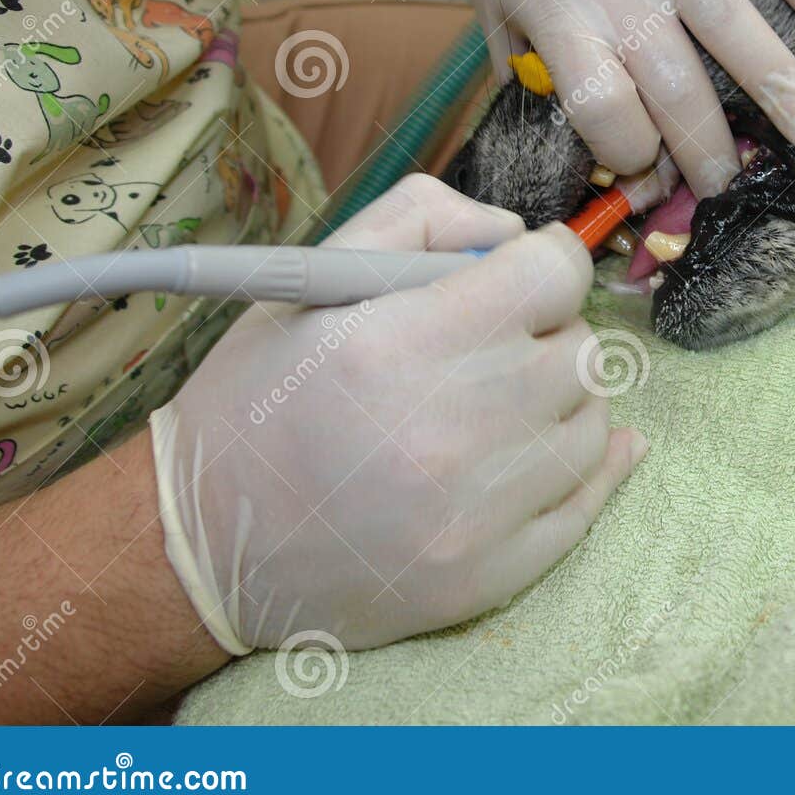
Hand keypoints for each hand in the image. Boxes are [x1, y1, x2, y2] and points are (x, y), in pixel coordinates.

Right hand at [150, 174, 645, 652]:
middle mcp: (452, 429)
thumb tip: (515, 230)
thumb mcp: (310, 278)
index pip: (554, 275)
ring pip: (591, 423)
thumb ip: (419, 220)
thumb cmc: (258, 398)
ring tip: (504, 402)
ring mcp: (477, 512)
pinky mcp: (488, 575)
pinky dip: (588, 468)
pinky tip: (557, 443)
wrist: (203, 542)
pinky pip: (586, 505)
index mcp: (402, 343)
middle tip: (495, 344)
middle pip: (579, 349)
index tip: (526, 273)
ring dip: (562, 400)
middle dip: (547, 332)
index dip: (547, 263)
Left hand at [445, 0, 794, 198]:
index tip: (641, 162)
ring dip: (782, 88)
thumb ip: (527, 71)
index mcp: (563, 19)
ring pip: (735, 27)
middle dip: (711, 151)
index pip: (607, 112)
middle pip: (678, 89)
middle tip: (732, 184)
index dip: (628, 153)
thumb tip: (564, 132)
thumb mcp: (490, 4)